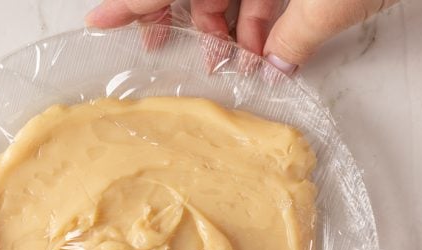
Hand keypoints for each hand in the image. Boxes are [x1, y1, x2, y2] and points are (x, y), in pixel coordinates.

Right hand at [86, 0, 399, 73]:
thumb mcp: (324, 3)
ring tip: (228, 64)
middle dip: (178, 19)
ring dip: (224, 27)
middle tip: (160, 50)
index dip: (130, 2)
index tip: (98, 21)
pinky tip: (263, 52)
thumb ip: (290, 39)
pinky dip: (261, 19)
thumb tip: (272, 71)